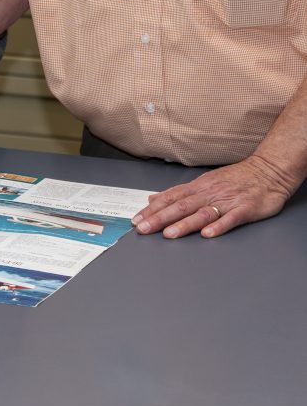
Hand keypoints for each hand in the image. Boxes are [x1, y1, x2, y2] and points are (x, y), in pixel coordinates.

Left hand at [132, 154, 294, 238]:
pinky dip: (218, 226)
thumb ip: (179, 193)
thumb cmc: (236, 178)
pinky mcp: (245, 209)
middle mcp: (209, 193)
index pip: (170, 198)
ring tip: (169, 234)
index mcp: (198, 187)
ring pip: (202, 213)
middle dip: (160, 218)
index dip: (153, 210)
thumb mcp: (204, 181)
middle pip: (181, 206)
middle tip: (143, 228)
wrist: (268, 171)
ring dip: (184, 224)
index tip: (137, 219)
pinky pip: (230, 219)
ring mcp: (227, 201)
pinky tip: (208, 234)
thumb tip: (153, 199)